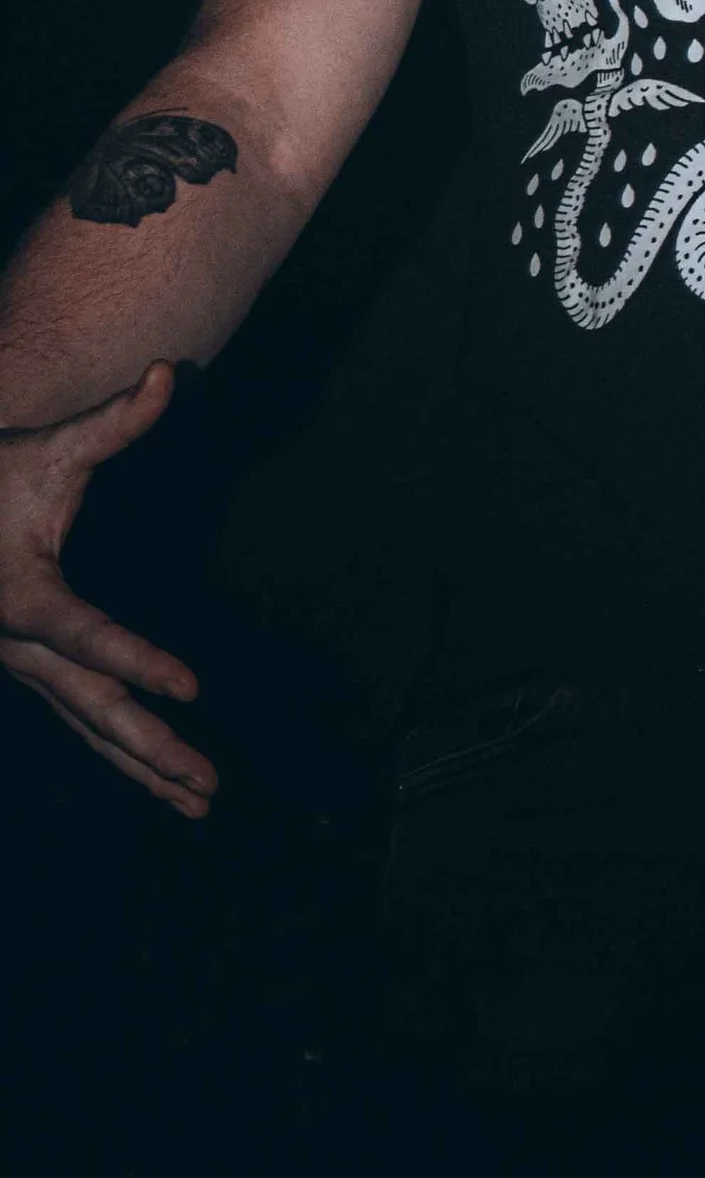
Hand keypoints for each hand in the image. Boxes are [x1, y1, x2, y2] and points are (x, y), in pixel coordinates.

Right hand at [0, 365, 215, 816]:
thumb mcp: (48, 449)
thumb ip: (114, 423)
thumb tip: (166, 374)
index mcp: (25, 597)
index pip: (88, 636)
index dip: (139, 661)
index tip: (192, 686)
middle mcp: (20, 646)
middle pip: (94, 708)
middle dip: (154, 751)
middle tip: (211, 786)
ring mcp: (23, 667)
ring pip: (88, 729)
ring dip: (144, 768)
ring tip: (201, 803)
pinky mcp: (30, 671)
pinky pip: (79, 721)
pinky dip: (120, 754)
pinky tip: (157, 782)